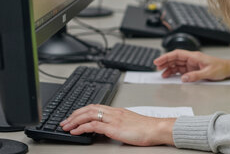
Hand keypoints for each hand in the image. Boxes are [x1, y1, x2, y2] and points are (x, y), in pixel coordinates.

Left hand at [60, 104, 174, 145]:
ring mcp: (113, 119)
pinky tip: (75, 131)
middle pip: (89, 108)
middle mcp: (114, 112)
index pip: (96, 107)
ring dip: (74, 120)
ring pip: (88, 115)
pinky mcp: (113, 128)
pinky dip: (81, 127)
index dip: (82, 111)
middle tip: (65, 121)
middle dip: (74, 114)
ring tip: (66, 126)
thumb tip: (111, 128)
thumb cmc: (147, 128)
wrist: (156, 129)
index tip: (73, 116)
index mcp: (117, 111)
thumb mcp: (130, 123)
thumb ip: (120, 123)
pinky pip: (93, 125)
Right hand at [153, 49, 229, 81]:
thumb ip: (195, 75)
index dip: (166, 56)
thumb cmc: (220, 68)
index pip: (177, 54)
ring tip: (161, 73)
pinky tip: (169, 75)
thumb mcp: (208, 73)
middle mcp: (192, 59)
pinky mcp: (193, 69)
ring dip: (168, 68)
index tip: (158, 61)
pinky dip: (174, 72)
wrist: (228, 69)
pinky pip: (180, 69)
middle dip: (165, 62)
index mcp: (194, 56)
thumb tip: (184, 78)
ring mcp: (192, 64)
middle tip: (156, 67)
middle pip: (175, 58)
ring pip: (176, 64)